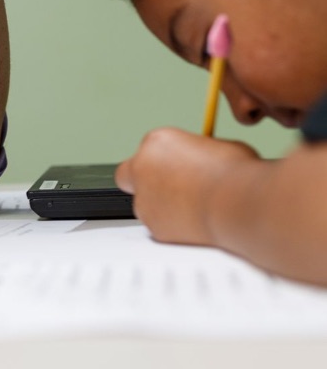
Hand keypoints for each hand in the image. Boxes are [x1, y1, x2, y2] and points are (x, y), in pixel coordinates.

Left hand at [116, 127, 260, 245]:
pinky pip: (159, 224)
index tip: (182, 166)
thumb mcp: (221, 147)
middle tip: (169, 187)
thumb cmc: (236, 174)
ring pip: (145, 203)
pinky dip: (173, 225)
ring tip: (194, 207)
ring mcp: (144, 199)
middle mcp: (142, 168)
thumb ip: (200, 152)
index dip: (167, 159)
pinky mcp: (153, 226)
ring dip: (162, 205)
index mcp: (157, 142)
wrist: (239, 205)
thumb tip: (205, 158)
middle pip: (129, 174)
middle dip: (143, 180)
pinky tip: (196, 222)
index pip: (150, 148)